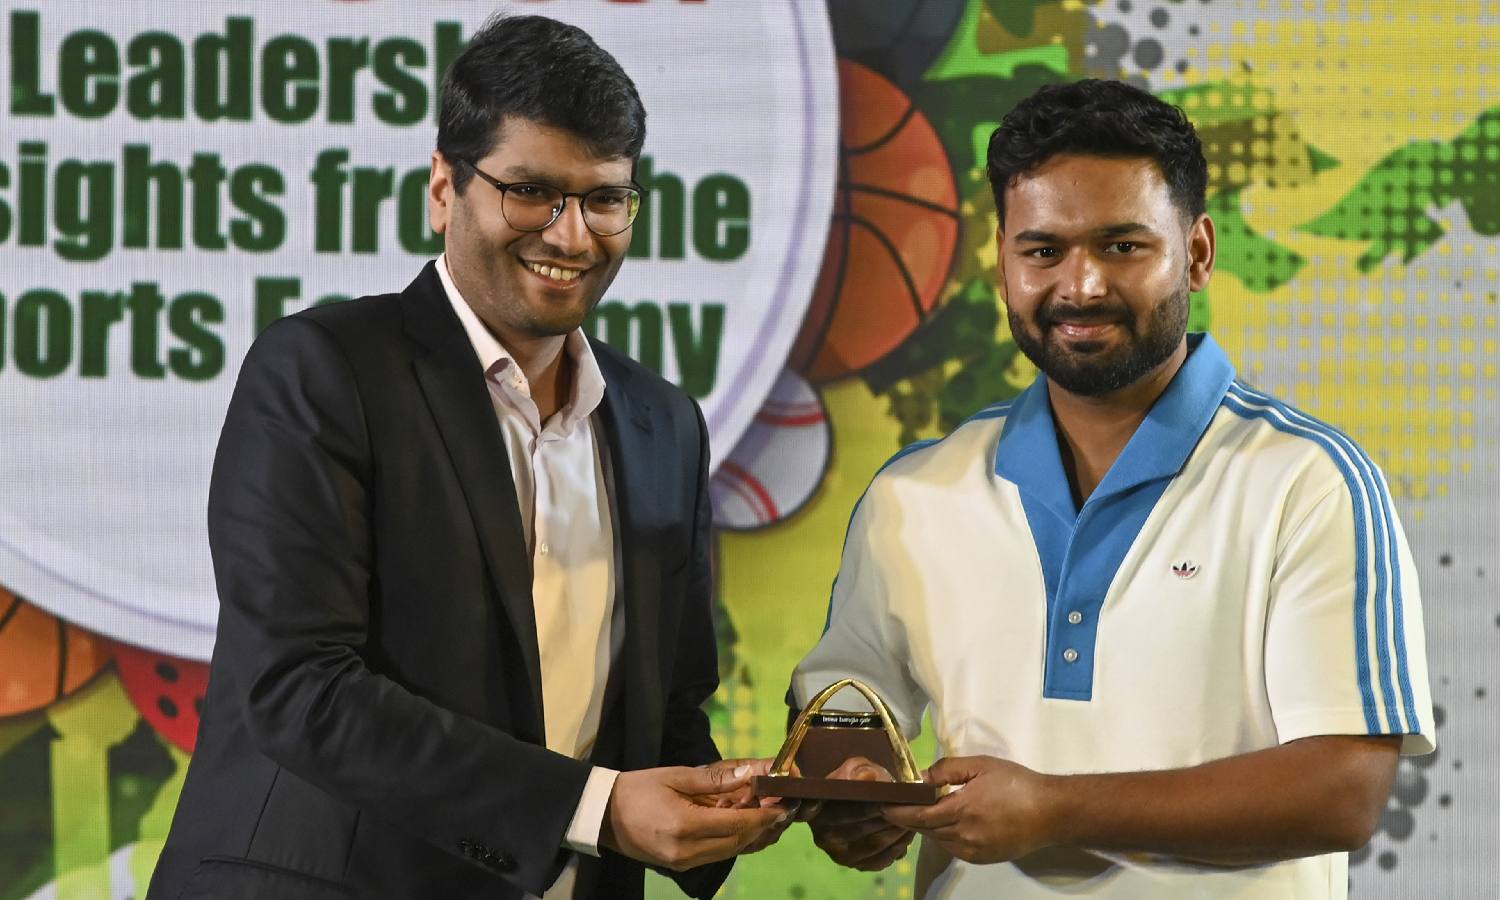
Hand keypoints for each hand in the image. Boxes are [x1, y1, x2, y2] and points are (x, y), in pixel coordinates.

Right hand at [600, 765, 789, 870]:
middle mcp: (687, 851)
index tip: (784, 806)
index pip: (737, 825)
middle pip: (738, 842)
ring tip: (771, 819)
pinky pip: (718, 855)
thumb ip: (714, 779)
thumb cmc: (637, 789)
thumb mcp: (675, 776)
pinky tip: (747, 829)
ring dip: (753, 836)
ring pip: (731, 852)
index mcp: (685, 826)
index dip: (764, 817)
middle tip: (784, 810)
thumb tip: (750, 775)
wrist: (602, 815)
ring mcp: (684, 863)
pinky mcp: (681, 866)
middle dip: (764, 827)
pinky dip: (735, 842)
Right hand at [806, 756, 914, 870]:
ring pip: (876, 846)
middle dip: (889, 818)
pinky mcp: (859, 865)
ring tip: (912, 817)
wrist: (855, 798)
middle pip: (863, 831)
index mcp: (818, 813)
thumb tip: (868, 777)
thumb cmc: (854, 779)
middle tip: (910, 807)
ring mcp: (842, 856)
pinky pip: (883, 859)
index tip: (891, 799)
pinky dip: (898, 846)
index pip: (847, 813)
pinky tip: (906, 832)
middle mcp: (825, 839)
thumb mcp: (855, 767)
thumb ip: (860, 770)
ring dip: (897, 832)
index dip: (870, 807)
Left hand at [881, 755, 1052, 864]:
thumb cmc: (1016, 783)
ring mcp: (974, 851)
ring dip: (927, 827)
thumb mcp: (981, 765)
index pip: (918, 816)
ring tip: (922, 811)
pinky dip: (944, 836)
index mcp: (962, 810)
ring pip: (938, 840)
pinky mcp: (982, 858)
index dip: (897, 812)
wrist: (1050, 812)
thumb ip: (948, 769)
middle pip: (925, 830)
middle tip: (897, 805)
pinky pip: (953, 848)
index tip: (882, 805)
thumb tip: (922, 777)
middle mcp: (964, 836)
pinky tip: (947, 822)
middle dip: (909, 818)